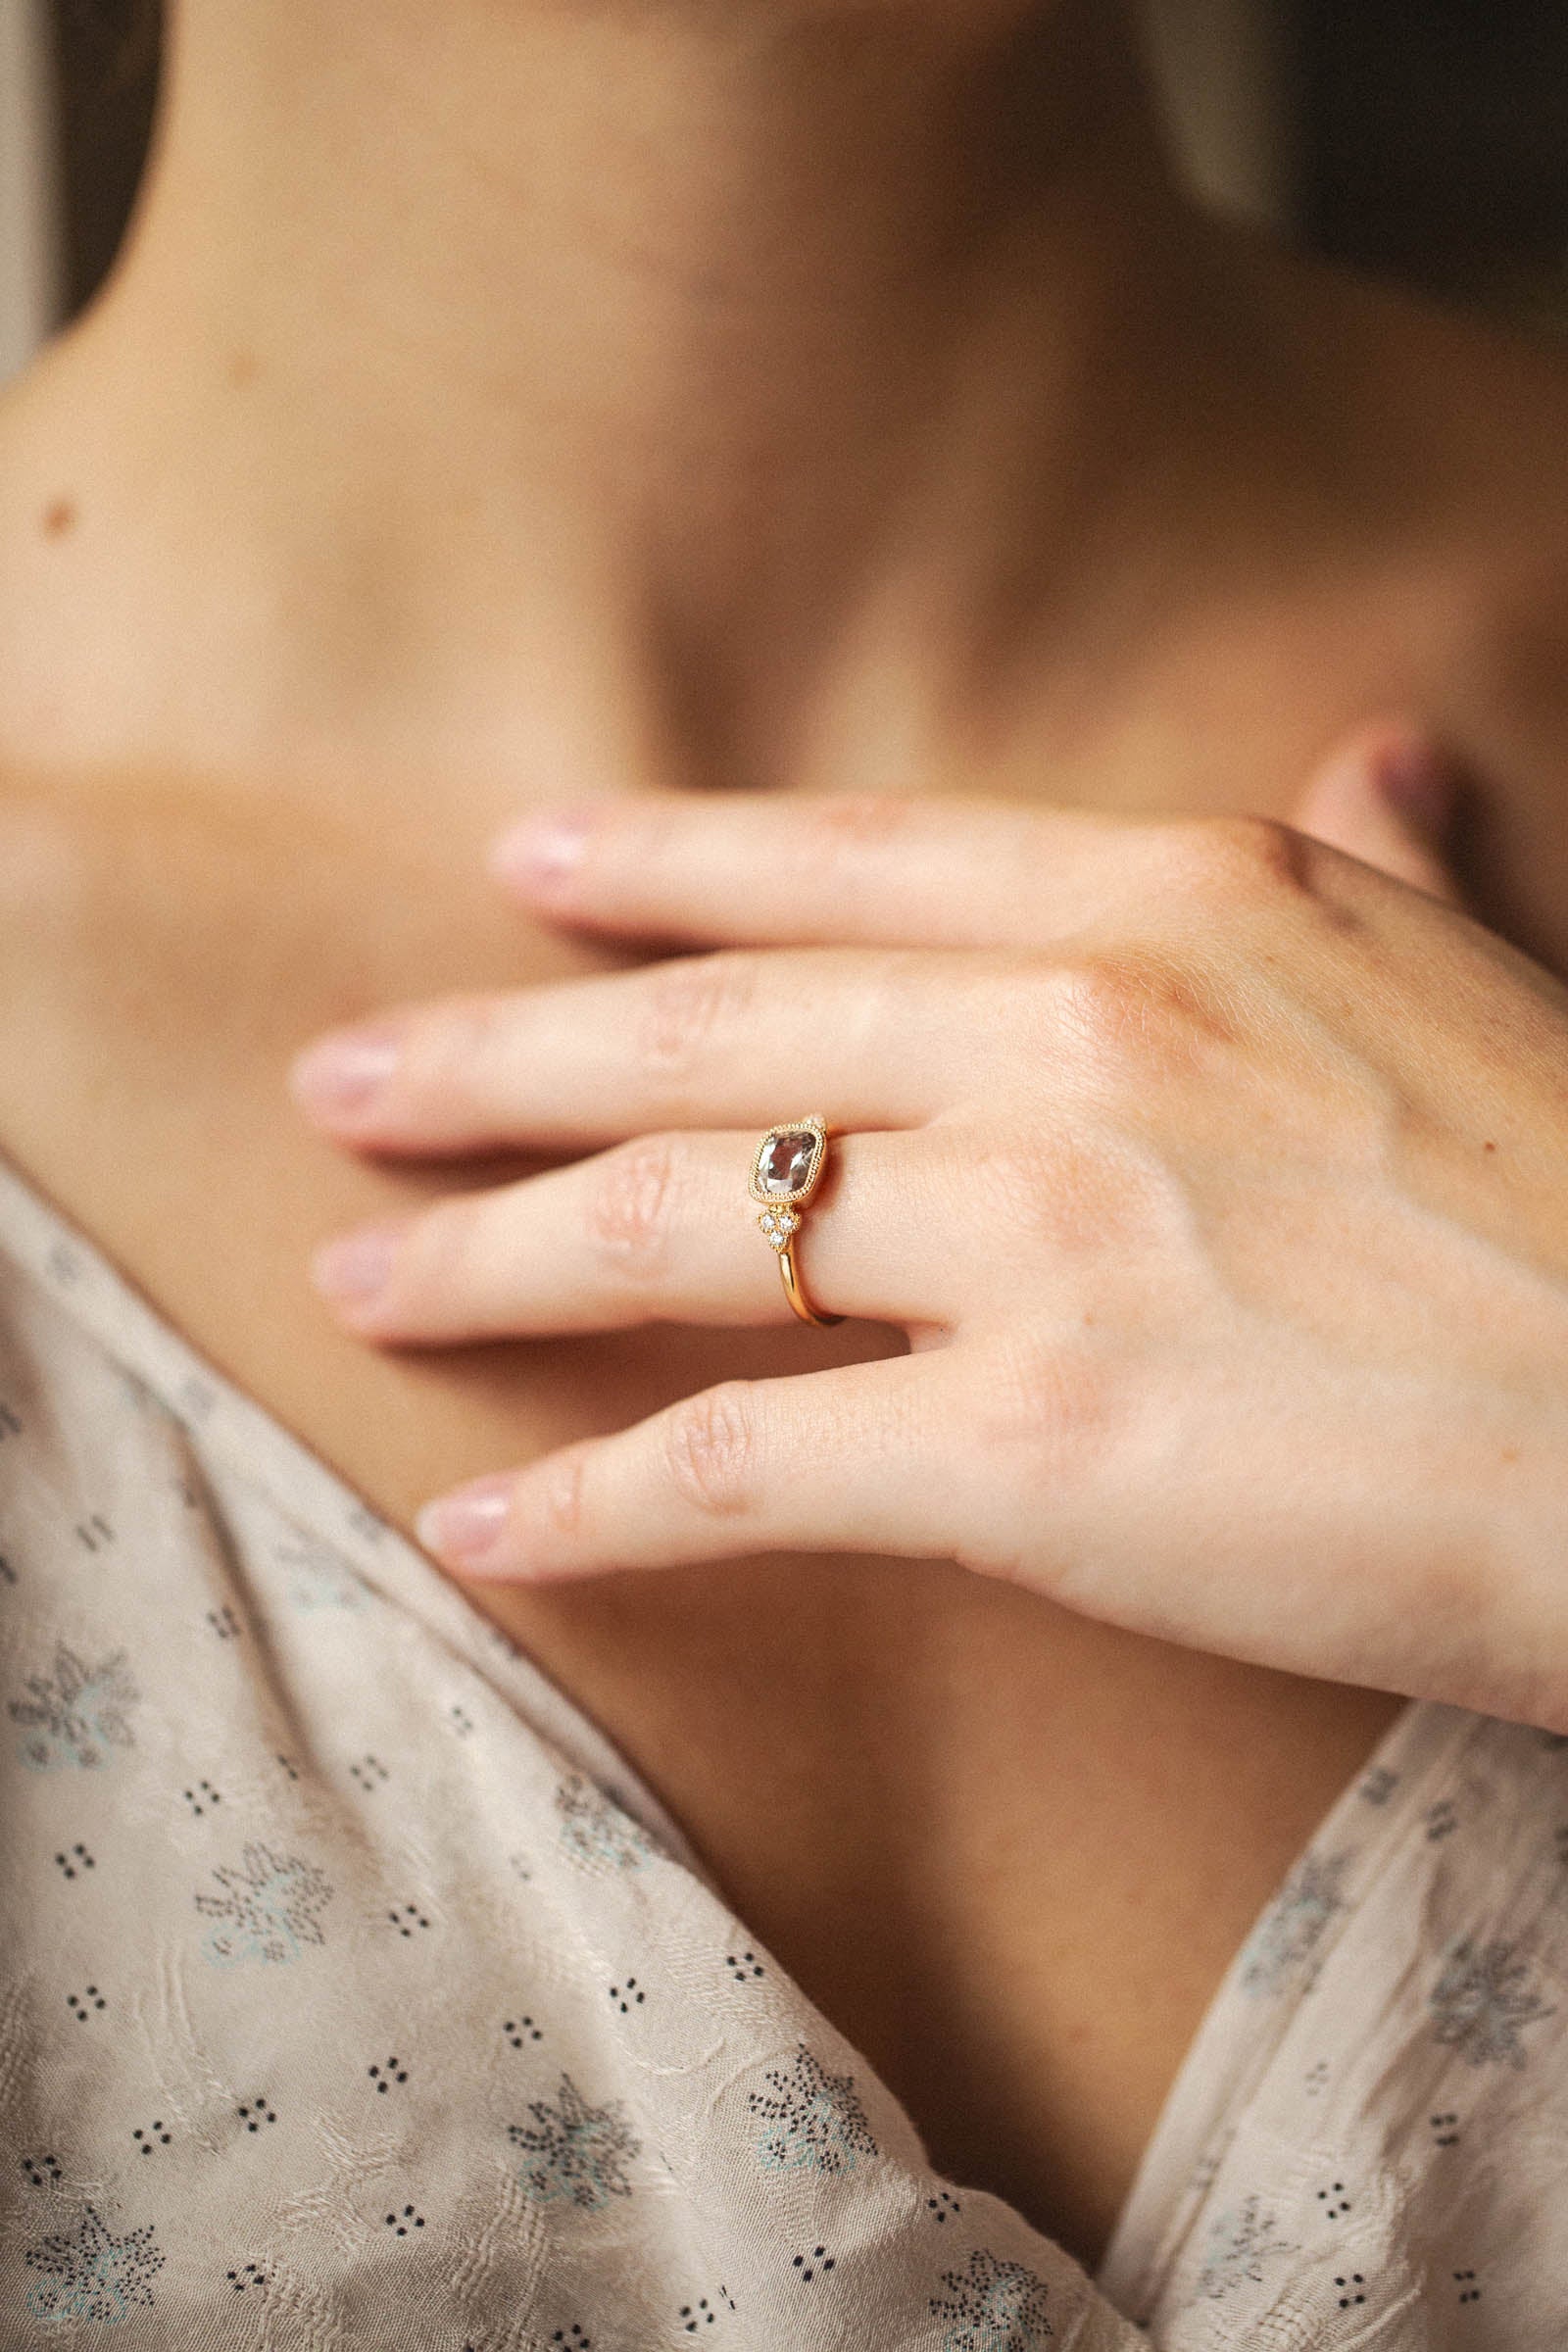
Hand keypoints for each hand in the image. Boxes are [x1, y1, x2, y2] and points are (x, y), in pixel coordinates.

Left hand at [288, 728, 1567, 1730]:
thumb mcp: (1486, 978)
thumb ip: (1389, 862)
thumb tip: (1372, 762)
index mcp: (1177, 908)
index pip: (843, 861)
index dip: (656, 863)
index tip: (515, 869)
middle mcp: (1077, 1038)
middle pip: (708, 1030)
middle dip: (494, 1056)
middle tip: (341, 1076)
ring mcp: (1042, 1236)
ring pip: (681, 1225)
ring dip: (490, 1256)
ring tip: (358, 1276)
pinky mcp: (1030, 1449)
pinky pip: (743, 1463)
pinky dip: (594, 1501)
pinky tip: (485, 1520)